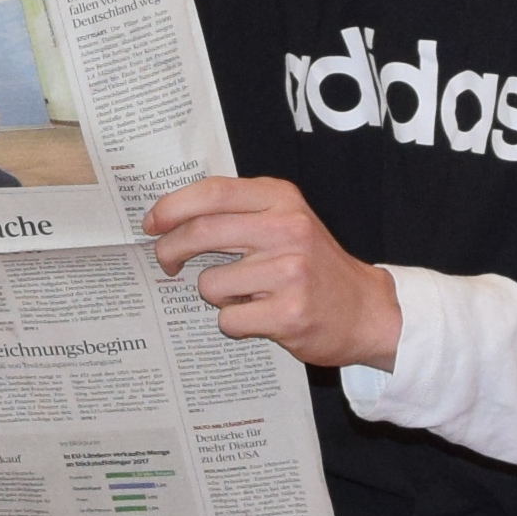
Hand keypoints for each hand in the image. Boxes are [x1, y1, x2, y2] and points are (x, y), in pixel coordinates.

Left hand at [145, 174, 401, 367]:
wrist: (365, 310)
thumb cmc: (313, 265)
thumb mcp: (286, 219)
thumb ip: (239, 211)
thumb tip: (170, 217)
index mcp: (282, 199)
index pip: (212, 192)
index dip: (172, 207)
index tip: (151, 223)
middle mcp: (287, 229)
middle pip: (200, 232)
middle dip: (170, 250)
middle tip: (165, 261)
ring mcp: (289, 272)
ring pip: (210, 283)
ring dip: (215, 294)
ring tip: (244, 295)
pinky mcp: (288, 313)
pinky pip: (228, 319)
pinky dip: (233, 322)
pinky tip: (258, 317)